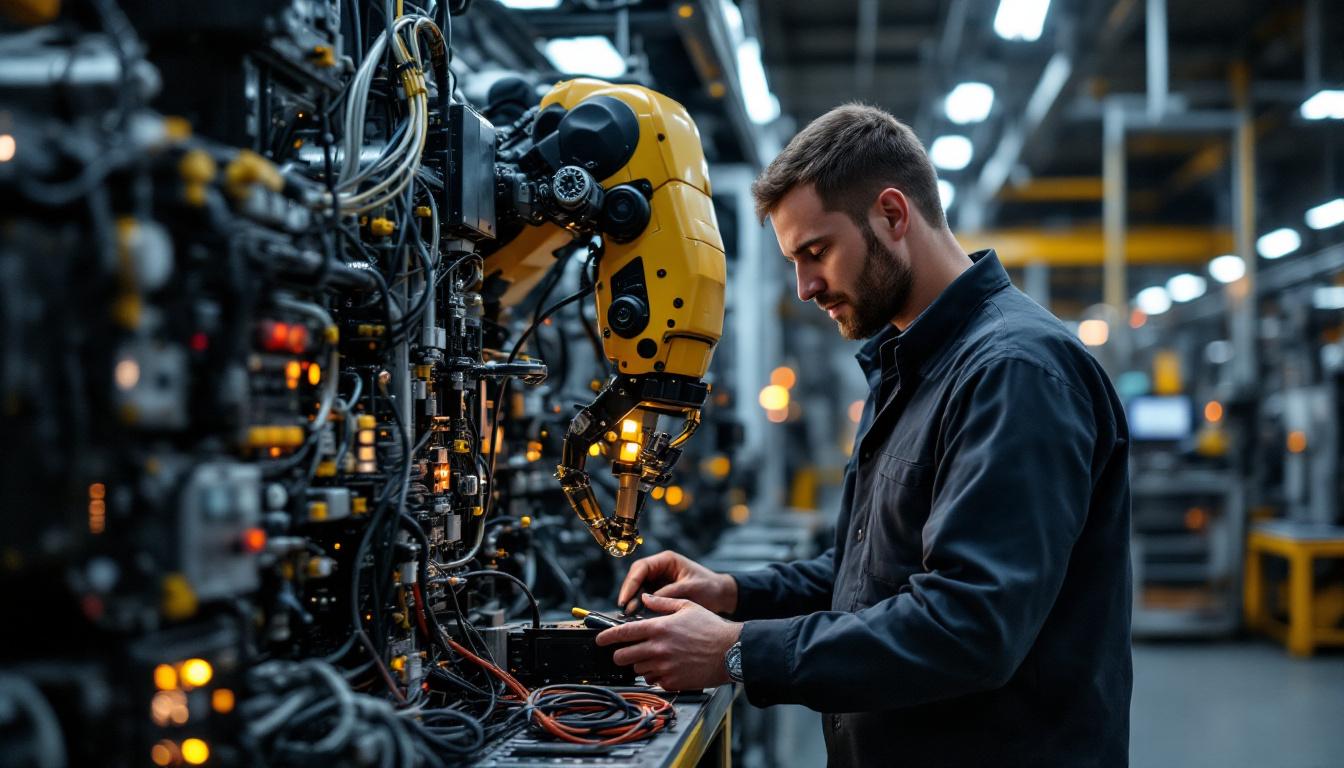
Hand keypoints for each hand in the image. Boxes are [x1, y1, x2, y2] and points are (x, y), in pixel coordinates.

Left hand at [596, 593, 741, 690]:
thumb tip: (646, 597)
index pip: (623, 633)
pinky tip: (666, 668)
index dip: (607, 637)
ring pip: (638, 670)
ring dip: (640, 665)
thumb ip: (663, 603)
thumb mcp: (687, 606)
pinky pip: (654, 681)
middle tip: (626, 652)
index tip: (600, 640)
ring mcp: (664, 667)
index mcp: (658, 627)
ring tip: (655, 658)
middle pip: (623, 656)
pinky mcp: (672, 681)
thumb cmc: (711, 628)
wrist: (731, 651)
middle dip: (621, 654)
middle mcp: (657, 648)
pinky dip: (655, 676)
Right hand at [616, 550, 737, 615]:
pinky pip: (644, 598)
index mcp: (666, 560)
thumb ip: (669, 592)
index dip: (631, 582)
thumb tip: (646, 600)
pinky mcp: (659, 592)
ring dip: (632, 601)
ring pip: (637, 589)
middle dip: (629, 593)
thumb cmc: (709, 587)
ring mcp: (658, 580)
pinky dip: (640, 607)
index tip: (625, 598)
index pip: (641, 567)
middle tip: (624, 610)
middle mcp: (659, 568)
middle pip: (636, 578)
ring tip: (629, 616)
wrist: (721, 596)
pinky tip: (637, 618)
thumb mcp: (691, 588)